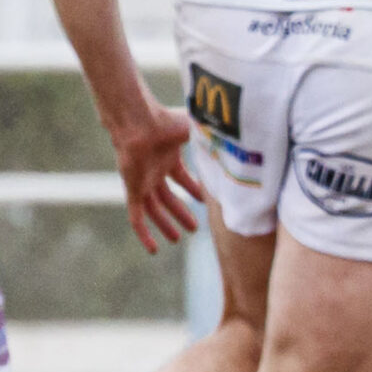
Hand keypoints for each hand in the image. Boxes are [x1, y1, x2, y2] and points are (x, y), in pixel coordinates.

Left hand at [109, 88, 202, 252]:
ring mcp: (142, 181)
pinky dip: (144, 234)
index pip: (181, 178)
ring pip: (154, 209)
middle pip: (168, 197)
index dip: (193, 189)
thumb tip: (240, 143)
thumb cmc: (166, 122)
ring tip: (179, 240)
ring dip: (166, 225)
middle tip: (195, 228)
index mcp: (168, 156)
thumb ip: (213, 139)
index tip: (205, 201)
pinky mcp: (131, 190)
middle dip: (181, 213)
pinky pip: (137, 217)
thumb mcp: (195, 131)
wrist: (140, 123)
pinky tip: (154, 249)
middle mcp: (154, 170)